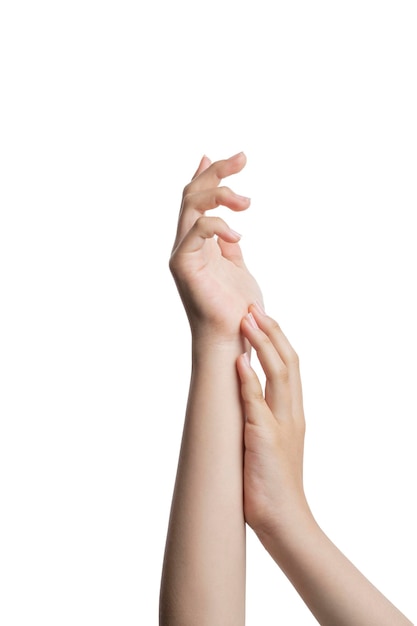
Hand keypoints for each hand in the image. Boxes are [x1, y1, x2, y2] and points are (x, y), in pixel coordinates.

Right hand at [169, 153, 261, 342]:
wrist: (234, 337)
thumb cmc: (237, 307)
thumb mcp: (236, 265)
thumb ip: (228, 241)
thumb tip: (231, 222)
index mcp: (199, 242)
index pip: (198, 199)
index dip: (209, 173)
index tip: (234, 158)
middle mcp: (187, 243)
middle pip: (192, 193)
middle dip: (216, 171)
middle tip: (243, 158)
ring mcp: (182, 252)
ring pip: (192, 204)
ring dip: (219, 192)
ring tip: (247, 202)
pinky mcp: (184, 263)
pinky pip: (197, 229)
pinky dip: (218, 225)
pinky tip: (239, 236)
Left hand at [236, 303, 309, 534]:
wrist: (284, 520)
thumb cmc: (272, 484)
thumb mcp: (271, 442)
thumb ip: (263, 417)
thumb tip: (243, 396)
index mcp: (293, 413)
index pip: (290, 366)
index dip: (277, 339)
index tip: (262, 318)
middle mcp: (291, 413)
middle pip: (288, 362)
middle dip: (271, 331)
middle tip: (254, 308)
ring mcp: (280, 424)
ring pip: (278, 374)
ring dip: (262, 344)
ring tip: (248, 320)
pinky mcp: (265, 438)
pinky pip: (256, 403)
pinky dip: (248, 379)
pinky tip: (239, 360)